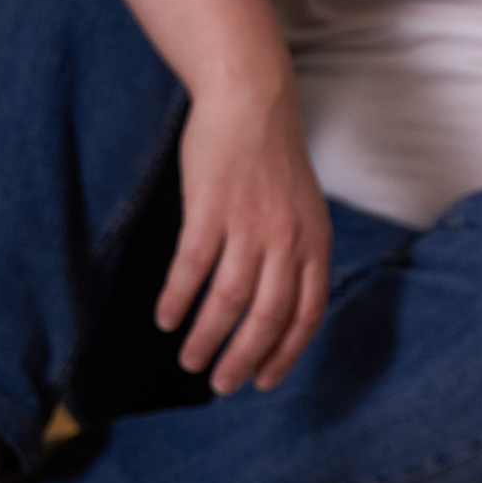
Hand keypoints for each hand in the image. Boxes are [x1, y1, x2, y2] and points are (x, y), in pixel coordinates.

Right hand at [158, 81, 332, 396]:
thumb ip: (297, 251)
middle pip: (268, 317)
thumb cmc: (273, 154)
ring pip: (228, 301)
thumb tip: (278, 301)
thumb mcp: (303, 206)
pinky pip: (192, 268)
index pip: (308, 313)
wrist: (252, 98)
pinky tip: (166, 319)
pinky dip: (178, 299)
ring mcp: (249, 225)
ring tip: (189, 360)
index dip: (287, 352)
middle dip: (244, 359)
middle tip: (222, 384)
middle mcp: (288, 239)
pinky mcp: (211, 210)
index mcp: (316, 241)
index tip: (266, 379)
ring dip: (206, 337)